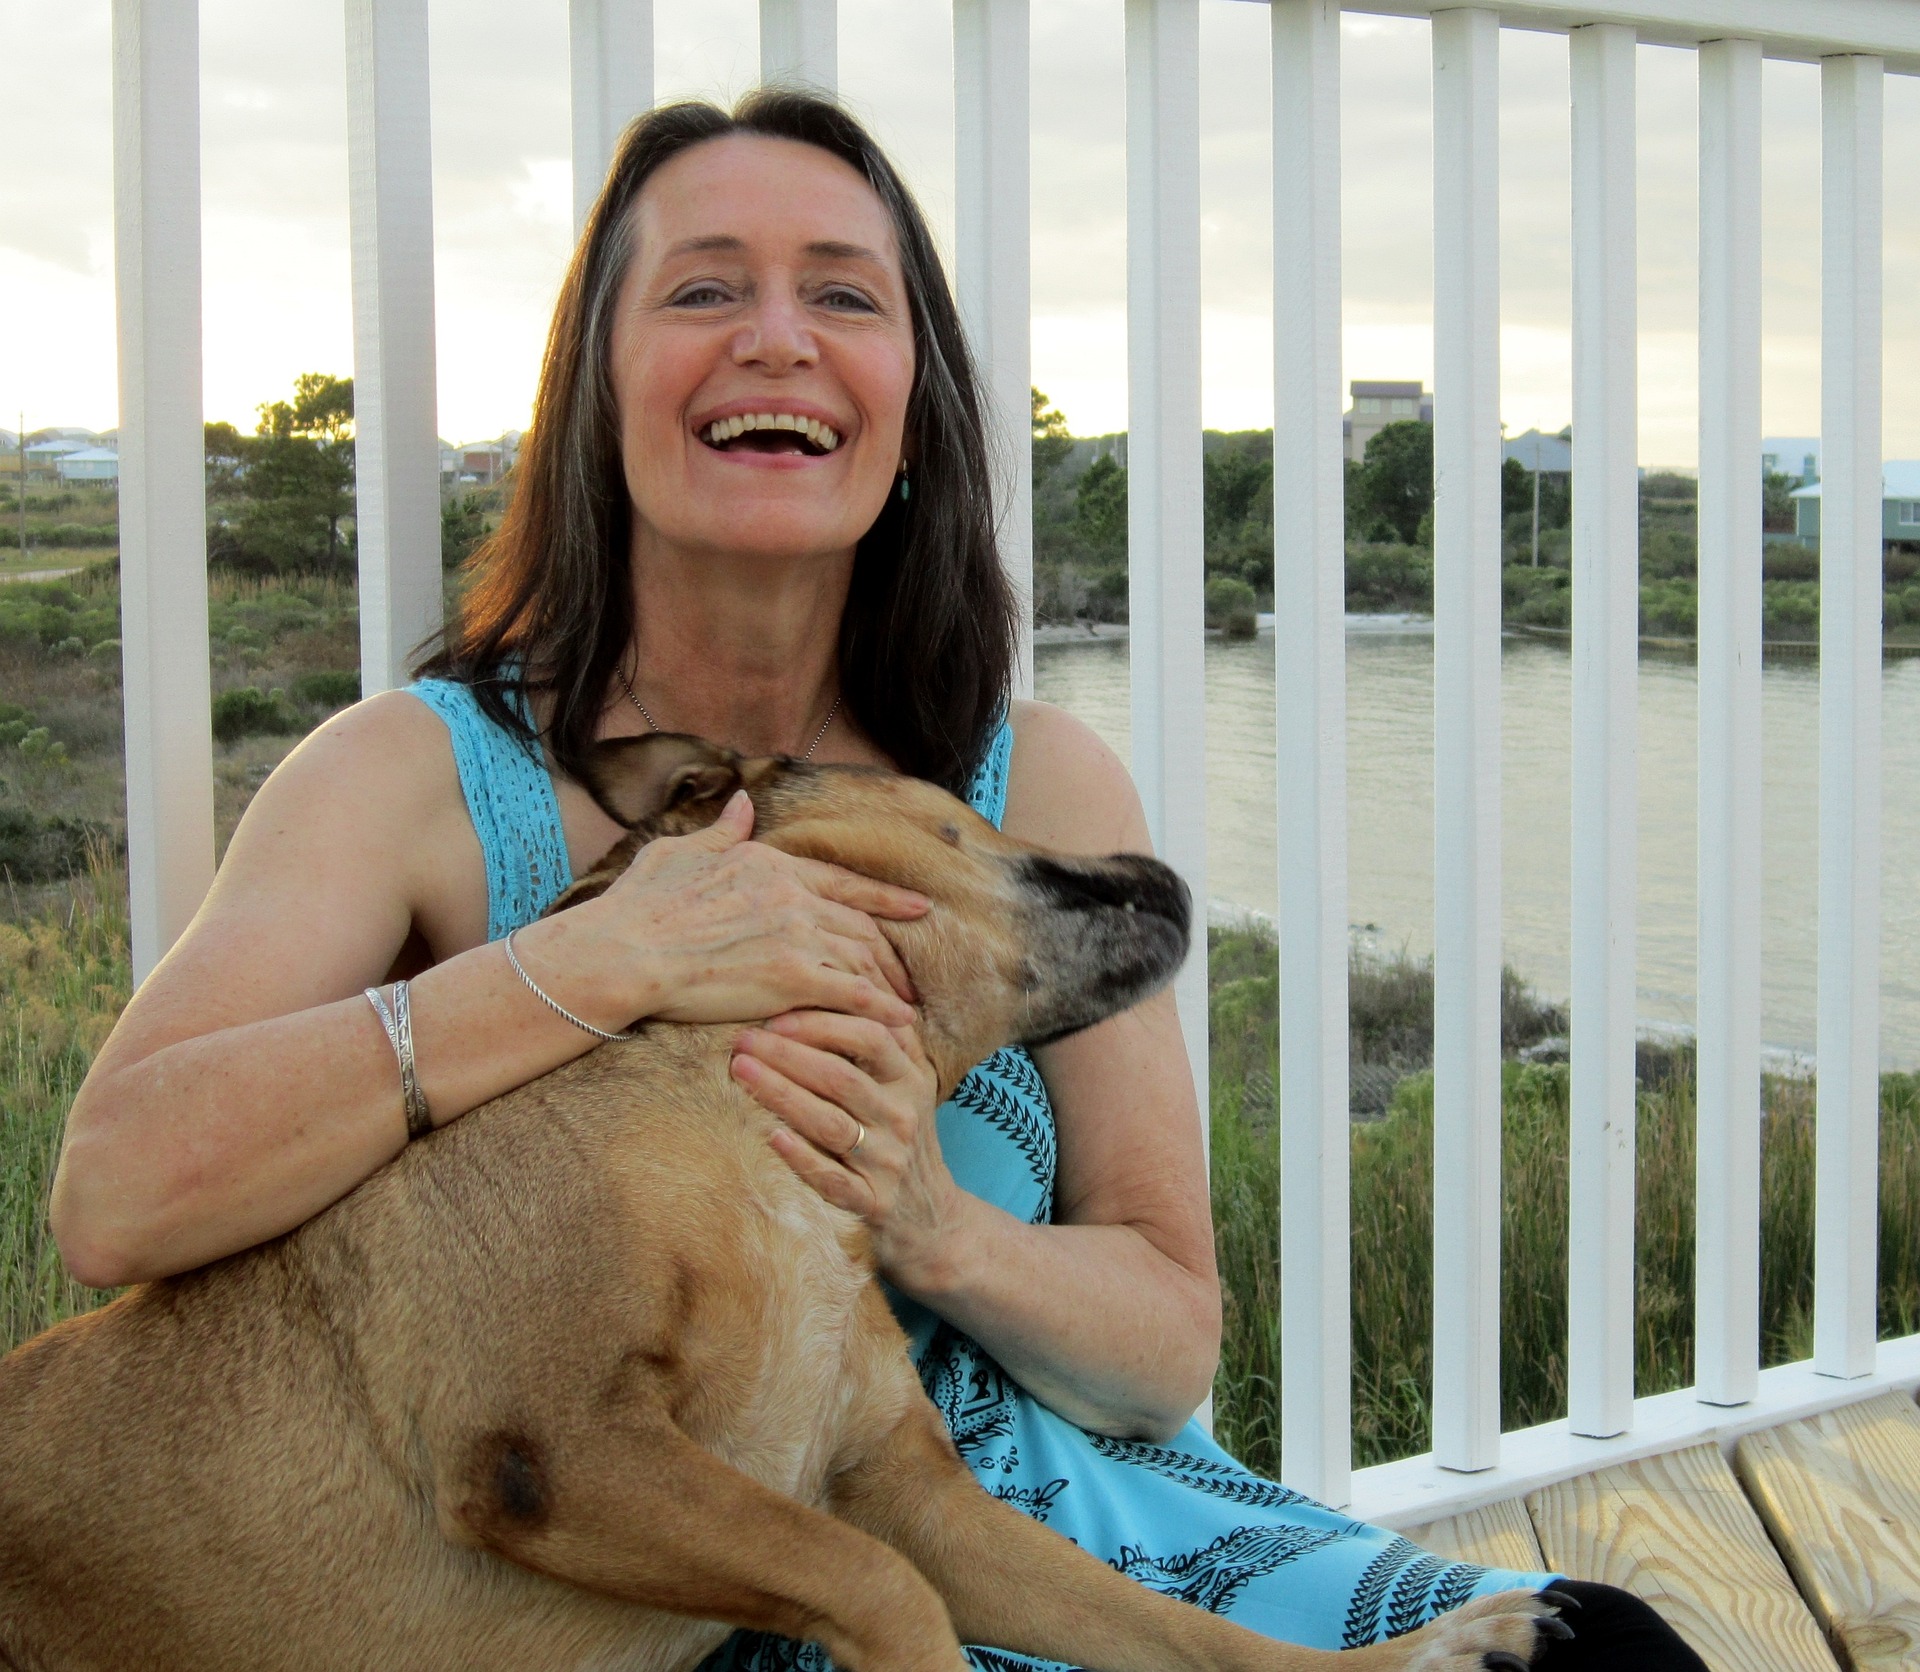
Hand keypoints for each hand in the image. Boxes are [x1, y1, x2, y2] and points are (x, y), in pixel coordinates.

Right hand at [528, 791, 928, 1030]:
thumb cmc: (639, 906)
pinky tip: (899, 1024)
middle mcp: (792, 894)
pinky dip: (880, 1009)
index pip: (842, 882)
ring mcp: (795, 934)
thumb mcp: (680, 851)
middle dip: (894, 951)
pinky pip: (852, 993)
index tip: (917, 908)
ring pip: (862, 957)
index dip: (884, 898)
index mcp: (770, 863)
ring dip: (889, 983)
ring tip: (907, 1006)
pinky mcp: (791, 976)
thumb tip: (745, 800)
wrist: (623, 951)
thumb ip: (722, 831)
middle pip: (861, 924)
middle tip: (913, 975)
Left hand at [729, 1010, 966, 1291]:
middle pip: (841, 1076)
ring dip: (782, 1096)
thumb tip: (833, 983)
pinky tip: (770, 1137)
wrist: (931, 1220)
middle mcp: (904, 1116)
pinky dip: (801, 1158)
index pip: (869, 1036)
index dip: (820, 1022)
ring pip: (832, 1124)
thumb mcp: (904, 1086)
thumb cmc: (900, 1138)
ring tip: (740, 1073)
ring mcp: (890, 1162)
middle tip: (741, 1040)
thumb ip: (880, 1042)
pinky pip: (832, 1180)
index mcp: (911, 1078)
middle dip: (787, 1054)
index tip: (774, 1015)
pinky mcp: (874, 1203)